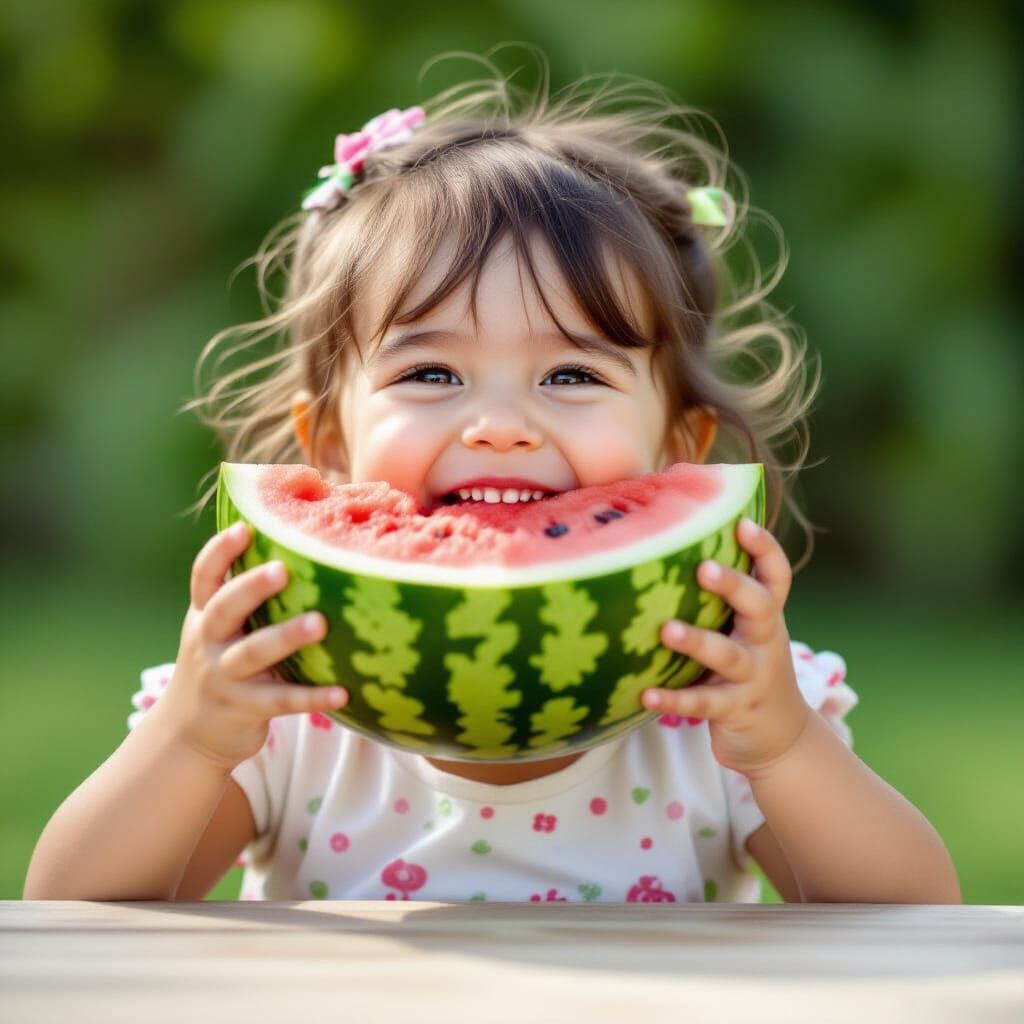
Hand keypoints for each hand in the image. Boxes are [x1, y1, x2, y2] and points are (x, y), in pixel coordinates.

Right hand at [152, 522, 348, 771]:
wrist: (186, 735)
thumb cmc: (219, 667)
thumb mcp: (217, 631)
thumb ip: (242, 600)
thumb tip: (297, 550)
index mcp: (203, 616)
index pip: (204, 578)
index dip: (220, 552)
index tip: (243, 528)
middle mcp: (209, 643)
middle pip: (224, 609)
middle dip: (251, 587)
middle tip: (283, 569)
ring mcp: (224, 677)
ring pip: (254, 653)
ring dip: (286, 637)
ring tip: (320, 623)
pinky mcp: (245, 709)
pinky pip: (282, 701)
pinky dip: (312, 697)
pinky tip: (342, 692)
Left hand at [640, 517, 811, 779]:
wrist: (782, 739)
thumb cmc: (748, 668)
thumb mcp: (746, 632)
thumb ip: (722, 600)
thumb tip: (665, 549)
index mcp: (767, 617)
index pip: (776, 577)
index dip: (765, 549)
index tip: (742, 523)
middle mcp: (766, 642)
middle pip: (760, 607)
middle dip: (734, 586)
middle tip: (704, 567)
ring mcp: (753, 678)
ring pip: (728, 656)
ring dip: (698, 642)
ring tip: (667, 630)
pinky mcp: (735, 711)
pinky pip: (703, 704)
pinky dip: (674, 700)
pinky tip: (646, 695)